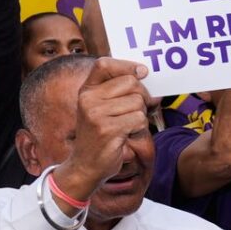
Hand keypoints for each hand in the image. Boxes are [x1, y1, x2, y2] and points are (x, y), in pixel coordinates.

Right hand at [61, 58, 154, 199]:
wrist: (85, 166)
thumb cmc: (98, 135)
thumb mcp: (100, 108)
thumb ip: (116, 90)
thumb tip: (144, 74)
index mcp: (85, 91)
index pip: (104, 63)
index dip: (126, 65)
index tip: (142, 72)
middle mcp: (88, 99)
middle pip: (130, 83)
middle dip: (142, 96)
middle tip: (137, 110)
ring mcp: (96, 114)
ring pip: (138, 102)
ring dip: (140, 115)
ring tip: (126, 126)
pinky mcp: (108, 129)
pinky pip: (138, 119)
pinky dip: (139, 128)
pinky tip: (126, 135)